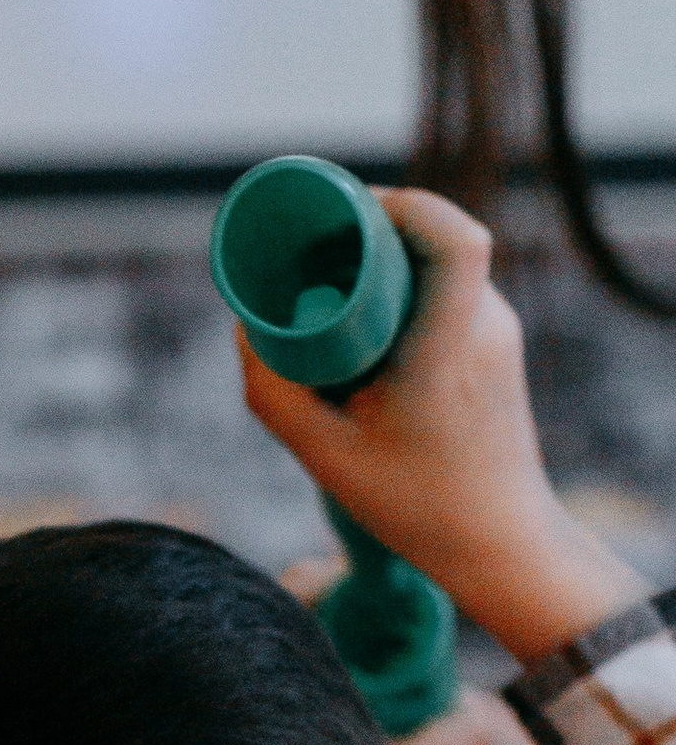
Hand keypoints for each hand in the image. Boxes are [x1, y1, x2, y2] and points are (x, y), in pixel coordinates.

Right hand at [238, 190, 632, 667]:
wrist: (500, 540)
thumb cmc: (414, 506)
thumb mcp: (323, 456)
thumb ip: (272, 391)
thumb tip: (245, 327)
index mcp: (445, 350)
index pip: (454, 240)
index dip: (404, 204)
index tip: (346, 211)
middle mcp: (483, 326)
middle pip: (434, 239)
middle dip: (372, 228)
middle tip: (314, 249)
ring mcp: (498, 330)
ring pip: (439, 264)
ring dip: (388, 261)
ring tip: (333, 288)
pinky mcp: (498, 342)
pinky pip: (447, 289)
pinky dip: (405, 289)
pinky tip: (368, 321)